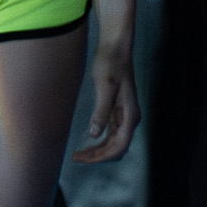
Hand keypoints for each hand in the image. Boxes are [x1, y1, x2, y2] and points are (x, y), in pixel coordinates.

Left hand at [70, 44, 138, 163]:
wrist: (114, 47)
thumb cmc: (110, 64)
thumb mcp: (104, 87)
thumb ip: (101, 112)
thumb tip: (94, 134)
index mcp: (130, 115)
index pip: (119, 146)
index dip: (102, 156)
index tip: (84, 159)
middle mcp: (129, 118)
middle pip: (115, 147)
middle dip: (97, 156)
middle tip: (75, 158)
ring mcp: (123, 115)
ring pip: (111, 141)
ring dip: (96, 150)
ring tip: (78, 154)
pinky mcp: (115, 109)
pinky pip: (108, 132)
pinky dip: (98, 140)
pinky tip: (86, 142)